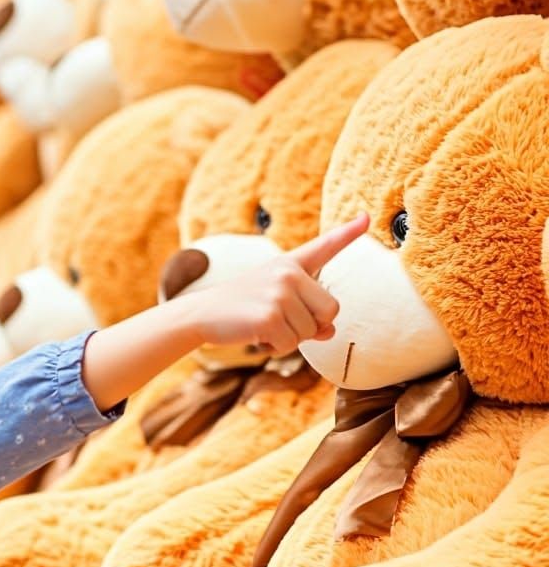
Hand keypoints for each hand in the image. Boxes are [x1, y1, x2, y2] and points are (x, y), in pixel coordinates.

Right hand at [197, 213, 368, 355]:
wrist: (200, 314)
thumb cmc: (240, 309)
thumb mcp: (275, 305)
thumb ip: (308, 315)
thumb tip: (329, 331)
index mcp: (290, 264)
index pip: (324, 246)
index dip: (348, 233)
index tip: (366, 218)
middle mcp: (289, 274)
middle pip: (330, 311)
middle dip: (311, 326)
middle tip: (281, 323)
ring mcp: (280, 294)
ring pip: (310, 332)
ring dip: (289, 339)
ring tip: (263, 327)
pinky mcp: (270, 316)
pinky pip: (291, 345)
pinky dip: (276, 348)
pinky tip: (257, 335)